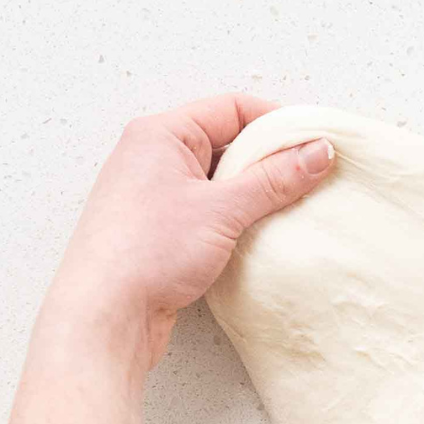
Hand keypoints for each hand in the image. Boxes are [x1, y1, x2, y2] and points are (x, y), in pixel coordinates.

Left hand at [50, 94, 333, 367]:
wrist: (105, 315)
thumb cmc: (148, 252)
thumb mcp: (223, 209)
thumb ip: (276, 178)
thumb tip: (319, 152)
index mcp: (161, 134)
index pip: (233, 109)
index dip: (279, 122)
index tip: (316, 143)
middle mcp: (154, 156)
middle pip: (229, 141)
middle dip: (271, 158)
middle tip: (311, 177)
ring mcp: (157, 193)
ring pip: (222, 178)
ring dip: (257, 190)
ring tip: (290, 206)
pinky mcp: (163, 228)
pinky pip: (212, 207)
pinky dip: (239, 215)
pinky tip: (261, 232)